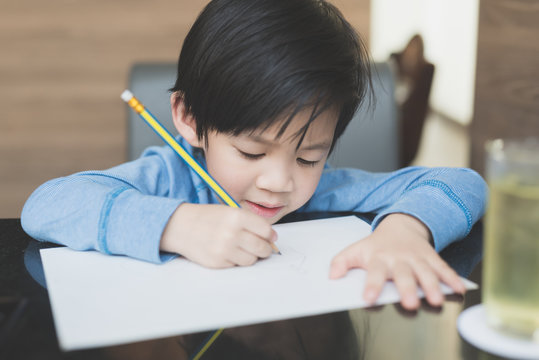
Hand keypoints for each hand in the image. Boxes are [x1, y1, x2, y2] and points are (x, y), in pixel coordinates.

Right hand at [160, 203, 276, 267]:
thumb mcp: (229, 211)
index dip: (270, 235)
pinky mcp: (218, 263)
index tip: (269, 237)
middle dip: (265, 249)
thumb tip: (272, 238)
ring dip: (251, 256)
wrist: (180, 226)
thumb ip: (251, 222)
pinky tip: (229, 252)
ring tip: (242, 249)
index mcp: (237, 216)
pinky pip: (237, 265)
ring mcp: (224, 250)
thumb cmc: (207, 217)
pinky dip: (237, 260)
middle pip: (262, 247)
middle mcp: (232, 233)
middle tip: (262, 247)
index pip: (266, 230)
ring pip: (252, 259)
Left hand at [329, 213, 465, 309]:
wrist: (400, 225)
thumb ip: (341, 262)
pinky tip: (459, 289)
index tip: (369, 299)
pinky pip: (443, 268)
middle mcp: (399, 259)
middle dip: (406, 289)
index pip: (374, 273)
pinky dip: (452, 278)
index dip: (372, 286)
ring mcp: (416, 258)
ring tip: (435, 300)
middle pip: (403, 275)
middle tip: (409, 303)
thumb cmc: (376, 245)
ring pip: (425, 272)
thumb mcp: (356, 250)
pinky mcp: (431, 257)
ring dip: (431, 286)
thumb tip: (331, 276)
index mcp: (379, 258)